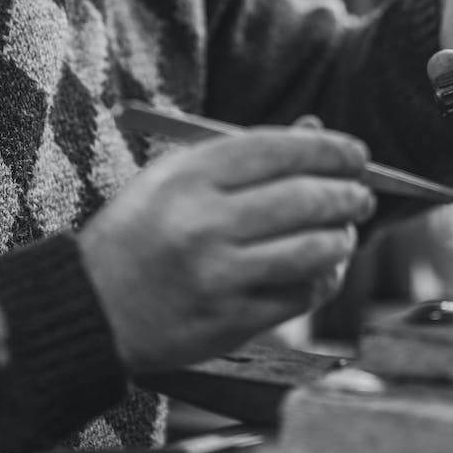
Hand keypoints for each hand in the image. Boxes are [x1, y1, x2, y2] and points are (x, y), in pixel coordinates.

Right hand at [77, 124, 374, 373]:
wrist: (90, 307)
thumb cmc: (139, 233)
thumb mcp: (173, 178)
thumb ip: (243, 155)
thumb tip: (315, 130)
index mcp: (187, 177)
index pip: (279, 150)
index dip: (329, 150)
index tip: (356, 154)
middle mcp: (203, 223)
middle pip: (304, 199)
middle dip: (348, 194)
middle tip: (362, 195)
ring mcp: (218, 276)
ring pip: (311, 250)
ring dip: (341, 238)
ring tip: (344, 232)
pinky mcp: (229, 321)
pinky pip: (299, 295)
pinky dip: (323, 279)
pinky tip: (323, 269)